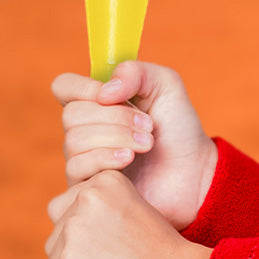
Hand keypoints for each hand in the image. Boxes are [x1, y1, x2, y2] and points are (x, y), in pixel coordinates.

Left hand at [45, 169, 207, 258]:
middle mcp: (85, 197)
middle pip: (56, 236)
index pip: (65, 207)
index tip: (109, 249)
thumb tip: (64, 235)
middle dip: (74, 256)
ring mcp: (75, 230)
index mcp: (104, 180)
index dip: (83, 234)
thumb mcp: (132, 212)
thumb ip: (98, 212)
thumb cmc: (163, 253)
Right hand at [53, 61, 217, 230]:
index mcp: (97, 101)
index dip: (83, 88)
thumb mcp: (166, 85)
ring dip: (116, 138)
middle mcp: (85, 129)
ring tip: (147, 144)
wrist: (194, 172)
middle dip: (115, 117)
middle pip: (72, 114)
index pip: (64, 87)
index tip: (113, 95)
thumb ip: (136, 72)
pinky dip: (106, 159)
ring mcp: (84, 158)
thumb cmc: (178, 127)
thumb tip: (104, 92)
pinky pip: (77, 168)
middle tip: (148, 126)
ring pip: (74, 141)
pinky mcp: (88, 186)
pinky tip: (130, 160)